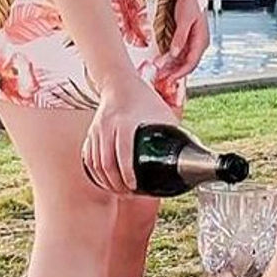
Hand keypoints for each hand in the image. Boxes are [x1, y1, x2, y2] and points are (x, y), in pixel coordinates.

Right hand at [82, 73, 177, 194]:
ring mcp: (96, 130)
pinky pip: (89, 159)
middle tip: (128, 194)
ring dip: (106, 182)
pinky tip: (105, 182)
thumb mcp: (162, 112)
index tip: (135, 186)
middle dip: (117, 184)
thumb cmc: (144, 98)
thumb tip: (188, 153)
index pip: (124, 153)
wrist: (119, 82)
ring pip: (96, 164)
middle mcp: (108, 126)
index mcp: (126, 122)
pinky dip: (96, 174)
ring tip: (119, 191)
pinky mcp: (90, 134)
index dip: (128, 173)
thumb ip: (173, 132)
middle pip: (107, 163)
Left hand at [155, 0, 210, 86]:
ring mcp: (194, 41)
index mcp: (202, 40)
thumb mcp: (184, 20)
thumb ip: (180, 37)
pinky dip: (172, 59)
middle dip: (174, 72)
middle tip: (161, 79)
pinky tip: (164, 61)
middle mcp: (199, 43)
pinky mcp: (188, 38)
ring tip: (160, 72)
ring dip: (172, 67)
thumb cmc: (191, 2)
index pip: (191, 63)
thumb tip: (175, 54)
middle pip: (187, 64)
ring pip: (183, 60)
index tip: (169, 79)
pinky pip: (181, 53)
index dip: (180, 73)